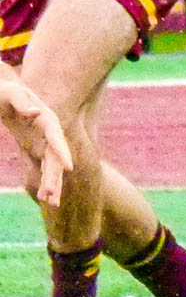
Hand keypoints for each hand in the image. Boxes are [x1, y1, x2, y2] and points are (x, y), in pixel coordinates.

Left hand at [0, 72, 71, 208]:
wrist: (3, 95)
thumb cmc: (5, 92)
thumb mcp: (9, 93)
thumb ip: (21, 102)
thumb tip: (36, 113)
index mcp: (46, 119)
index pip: (56, 137)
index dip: (62, 151)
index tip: (69, 167)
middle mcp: (50, 133)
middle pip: (55, 158)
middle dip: (54, 178)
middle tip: (51, 198)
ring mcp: (44, 142)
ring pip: (51, 166)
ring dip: (52, 184)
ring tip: (50, 204)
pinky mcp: (37, 149)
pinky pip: (43, 167)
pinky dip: (45, 181)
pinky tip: (44, 197)